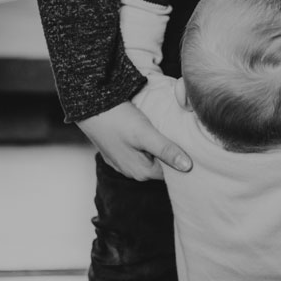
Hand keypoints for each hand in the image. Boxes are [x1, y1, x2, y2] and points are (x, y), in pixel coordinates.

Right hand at [77, 101, 191, 179]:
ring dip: (157, 148)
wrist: (90, 107)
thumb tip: (188, 167)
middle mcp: (132, 172)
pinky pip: (138, 153)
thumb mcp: (145, 134)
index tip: (190, 146)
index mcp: (142, 172)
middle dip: (170, 154)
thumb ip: (166, 150)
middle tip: (179, 136)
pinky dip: (145, 145)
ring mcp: (123, 163)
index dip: (182, 160)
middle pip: (161, 167)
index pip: (172, 173)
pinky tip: (147, 132)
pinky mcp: (118, 153)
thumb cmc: (118, 119)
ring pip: (149, 159)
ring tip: (164, 131)